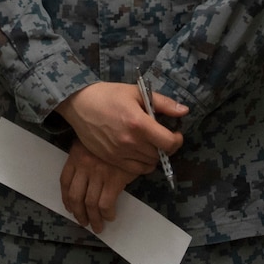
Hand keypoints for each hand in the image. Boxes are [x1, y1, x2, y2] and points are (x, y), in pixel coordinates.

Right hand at [55, 81, 186, 174]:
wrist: (79, 104)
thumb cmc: (108, 95)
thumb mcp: (136, 92)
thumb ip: (163, 103)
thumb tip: (184, 111)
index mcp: (139, 123)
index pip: (169, 143)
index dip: (177, 140)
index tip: (174, 133)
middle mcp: (130, 141)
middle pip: (160, 154)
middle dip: (165, 146)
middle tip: (160, 136)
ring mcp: (120, 153)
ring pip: (149, 164)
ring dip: (153, 155)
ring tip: (148, 143)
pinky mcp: (111, 159)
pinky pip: (135, 170)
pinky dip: (142, 164)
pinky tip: (138, 152)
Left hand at [60, 143, 134, 232]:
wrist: (129, 129)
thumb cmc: (113, 134)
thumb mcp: (92, 140)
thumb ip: (86, 156)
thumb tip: (85, 177)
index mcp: (76, 156)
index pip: (65, 181)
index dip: (66, 198)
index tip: (70, 208)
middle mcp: (84, 166)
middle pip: (76, 196)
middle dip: (79, 213)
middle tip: (83, 222)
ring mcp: (98, 173)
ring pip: (90, 203)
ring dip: (93, 218)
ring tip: (97, 226)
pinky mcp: (114, 179)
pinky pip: (105, 203)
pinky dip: (106, 213)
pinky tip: (110, 216)